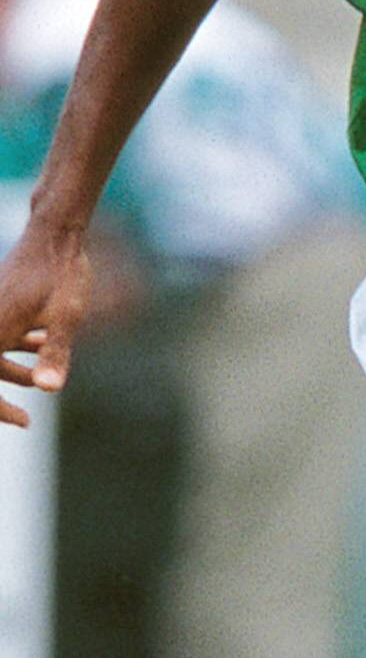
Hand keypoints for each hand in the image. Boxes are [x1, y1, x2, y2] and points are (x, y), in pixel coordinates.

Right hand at [0, 219, 93, 430]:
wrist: (56, 234)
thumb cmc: (64, 274)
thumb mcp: (66, 318)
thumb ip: (55, 353)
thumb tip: (49, 388)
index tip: (23, 422)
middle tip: (24, 421)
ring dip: (10, 372)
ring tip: (36, 385)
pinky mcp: (1, 303)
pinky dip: (14, 349)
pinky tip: (39, 346)